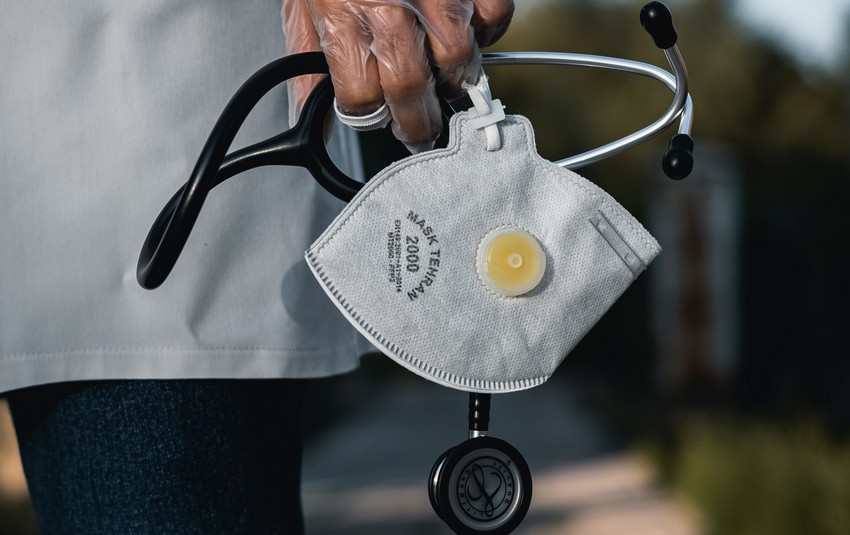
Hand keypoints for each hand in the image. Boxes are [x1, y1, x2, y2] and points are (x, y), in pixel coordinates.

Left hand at [282, 0, 513, 152]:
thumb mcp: (300, 3)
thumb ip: (305, 58)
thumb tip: (306, 112)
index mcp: (339, 17)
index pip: (360, 99)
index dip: (369, 115)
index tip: (378, 117)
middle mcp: (388, 8)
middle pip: (411, 92)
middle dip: (417, 123)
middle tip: (420, 130)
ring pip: (459, 62)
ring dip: (454, 79)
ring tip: (445, 78)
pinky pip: (494, 17)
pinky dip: (486, 31)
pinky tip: (466, 27)